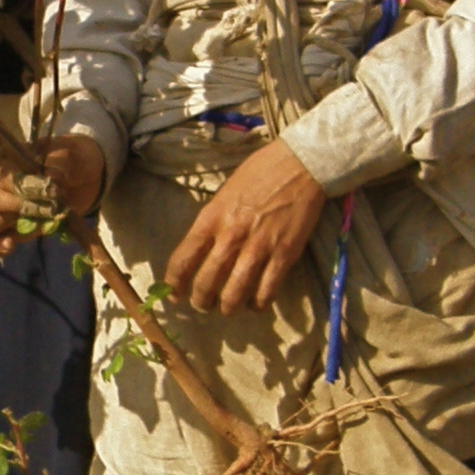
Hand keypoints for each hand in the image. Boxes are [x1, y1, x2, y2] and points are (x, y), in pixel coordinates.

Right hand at [0, 136, 103, 260]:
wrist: (87, 177)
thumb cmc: (73, 159)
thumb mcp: (70, 155)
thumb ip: (58, 165)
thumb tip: (49, 180)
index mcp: (10, 163)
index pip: (4, 177)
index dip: (19, 190)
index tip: (47, 193)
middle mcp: (1, 186)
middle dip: (2, 211)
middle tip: (24, 214)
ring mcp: (5, 210)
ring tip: (10, 240)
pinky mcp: (14, 229)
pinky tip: (9, 246)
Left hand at [165, 141, 327, 315]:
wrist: (299, 165)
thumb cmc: (259, 173)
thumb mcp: (223, 194)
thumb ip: (211, 223)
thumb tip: (201, 250)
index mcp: (211, 218)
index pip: (182, 260)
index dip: (174, 283)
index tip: (175, 294)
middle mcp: (230, 236)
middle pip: (206, 283)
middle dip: (200, 301)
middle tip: (203, 305)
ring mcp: (258, 248)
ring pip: (234, 294)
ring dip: (228, 307)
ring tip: (228, 308)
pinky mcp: (283, 255)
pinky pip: (266, 291)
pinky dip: (258, 304)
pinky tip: (255, 304)